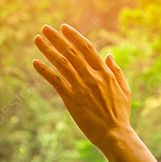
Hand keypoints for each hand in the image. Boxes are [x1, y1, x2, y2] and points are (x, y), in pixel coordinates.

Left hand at [32, 24, 131, 148]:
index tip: (64, 27)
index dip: (74, 36)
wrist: (115, 134)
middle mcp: (92, 76)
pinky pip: (56, 81)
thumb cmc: (120, 114)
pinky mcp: (71, 99)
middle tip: (45, 27)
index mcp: (105, 73)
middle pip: (71, 52)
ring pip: (61, 63)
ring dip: (48, 49)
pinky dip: (45, 71)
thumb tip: (108, 55)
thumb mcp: (124, 89)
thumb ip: (115, 70)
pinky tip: (36, 62)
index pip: (87, 48)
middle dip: (57, 38)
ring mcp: (81, 87)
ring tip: (37, 39)